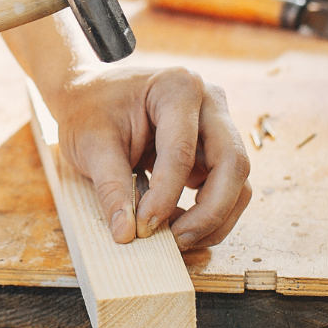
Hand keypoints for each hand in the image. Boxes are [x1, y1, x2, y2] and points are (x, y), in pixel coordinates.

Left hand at [48, 66, 250, 249]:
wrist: (90, 95)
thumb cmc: (89, 110)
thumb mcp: (90, 144)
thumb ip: (111, 187)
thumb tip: (126, 232)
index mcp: (178, 87)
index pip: (182, 150)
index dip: (165, 195)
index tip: (143, 226)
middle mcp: (209, 102)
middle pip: (232, 164)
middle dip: (210, 211)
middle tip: (176, 240)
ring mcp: (217, 126)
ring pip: (238, 181)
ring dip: (214, 218)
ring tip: (177, 239)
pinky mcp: (214, 151)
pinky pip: (226, 188)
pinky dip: (209, 214)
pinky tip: (178, 227)